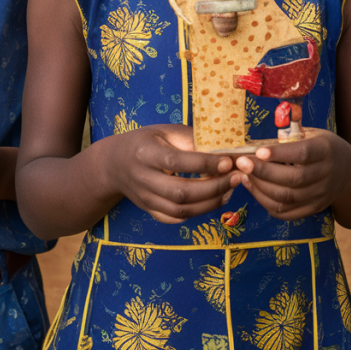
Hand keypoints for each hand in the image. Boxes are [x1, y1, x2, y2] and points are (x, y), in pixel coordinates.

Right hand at [107, 125, 234, 223]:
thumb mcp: (164, 131)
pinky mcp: (149, 211)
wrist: (114, 164)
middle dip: (213, 187)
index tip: (228, 161)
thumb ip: (190, 138)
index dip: (204, 163)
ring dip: (211, 202)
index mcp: (146, 153)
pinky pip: (176, 218)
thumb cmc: (145, 141)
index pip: (176, 162)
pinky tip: (214, 199)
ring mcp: (145, 199)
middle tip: (236, 177)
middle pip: (180, 192)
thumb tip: (223, 147)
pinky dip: (198, 212)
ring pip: (181, 210)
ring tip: (231, 188)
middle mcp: (143, 179)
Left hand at [232, 129, 350, 220]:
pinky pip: (286, 212)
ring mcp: (320, 195)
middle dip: (263, 172)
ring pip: (286, 198)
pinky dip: (266, 203)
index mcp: (326, 151)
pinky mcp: (313, 209)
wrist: (349, 172)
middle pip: (292, 179)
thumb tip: (261, 140)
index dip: (280, 154)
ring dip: (260, 188)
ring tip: (244, 175)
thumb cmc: (323, 147)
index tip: (258, 151)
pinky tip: (254, 188)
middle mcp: (325, 175)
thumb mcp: (314, 134)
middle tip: (241, 163)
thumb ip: (291, 134)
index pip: (303, 154)